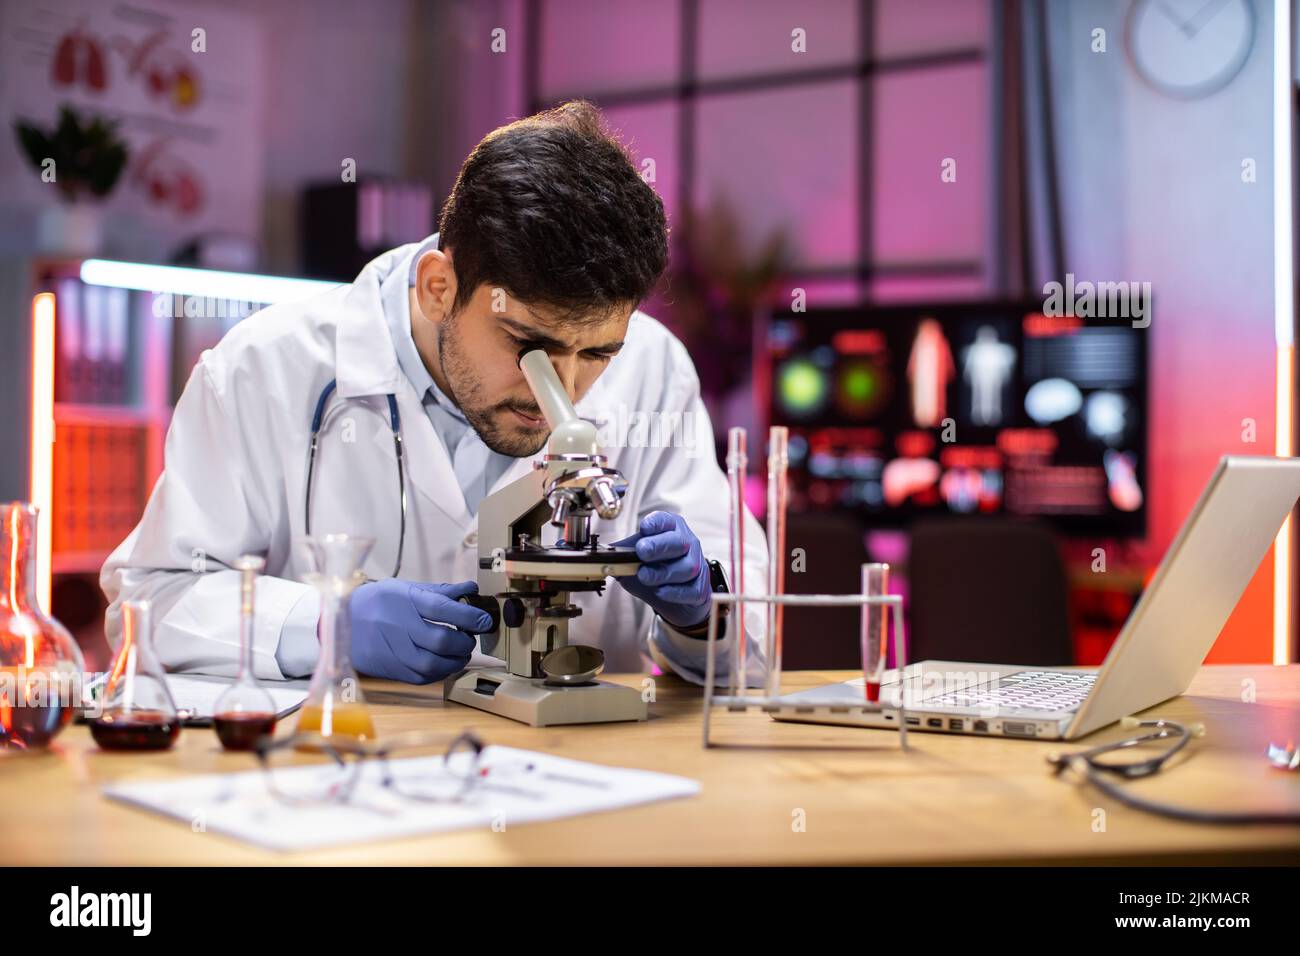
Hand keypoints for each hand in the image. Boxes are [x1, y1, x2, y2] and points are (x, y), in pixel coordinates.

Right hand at [349, 579, 493, 683]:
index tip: (484, 620)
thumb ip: (440, 591)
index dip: (469, 615)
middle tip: (469, 638)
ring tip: (461, 653)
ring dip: (456, 660)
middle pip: (441, 639)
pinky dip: (440, 672)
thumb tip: (471, 589)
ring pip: (433, 663)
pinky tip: (445, 663)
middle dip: (464, 641)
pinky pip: (422, 677)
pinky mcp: (390, 669)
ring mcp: (392, 650)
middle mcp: (398, 625)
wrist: (339, 622)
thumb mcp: (405, 588)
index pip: (442, 608)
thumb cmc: (378, 602)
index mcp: (404, 600)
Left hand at [613, 511, 710, 629]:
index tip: (644, 528)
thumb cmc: (653, 569)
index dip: (656, 523)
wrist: (673, 597)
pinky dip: (674, 592)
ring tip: (645, 576)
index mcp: (670, 529)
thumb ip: (621, 555)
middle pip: (678, 542)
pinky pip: (691, 590)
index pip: (666, 520)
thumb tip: (602, 555)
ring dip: (663, 573)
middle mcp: (687, 543)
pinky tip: (660, 592)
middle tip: (642, 552)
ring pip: (686, 567)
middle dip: (659, 546)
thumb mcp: (635, 558)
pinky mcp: (700, 589)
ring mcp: (697, 566)